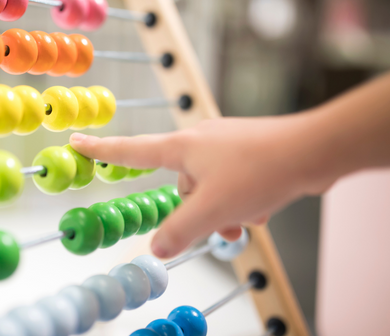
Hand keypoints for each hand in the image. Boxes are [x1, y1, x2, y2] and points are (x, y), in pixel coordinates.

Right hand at [69, 114, 327, 257]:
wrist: (314, 150)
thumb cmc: (258, 172)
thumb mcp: (212, 210)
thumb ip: (178, 231)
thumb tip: (155, 249)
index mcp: (181, 147)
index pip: (130, 151)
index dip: (100, 150)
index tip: (75, 142)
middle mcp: (199, 141)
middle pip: (181, 185)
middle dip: (200, 210)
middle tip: (224, 222)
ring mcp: (224, 144)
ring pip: (209, 188)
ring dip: (224, 210)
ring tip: (247, 218)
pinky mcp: (246, 150)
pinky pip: (231, 182)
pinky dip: (241, 200)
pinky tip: (262, 205)